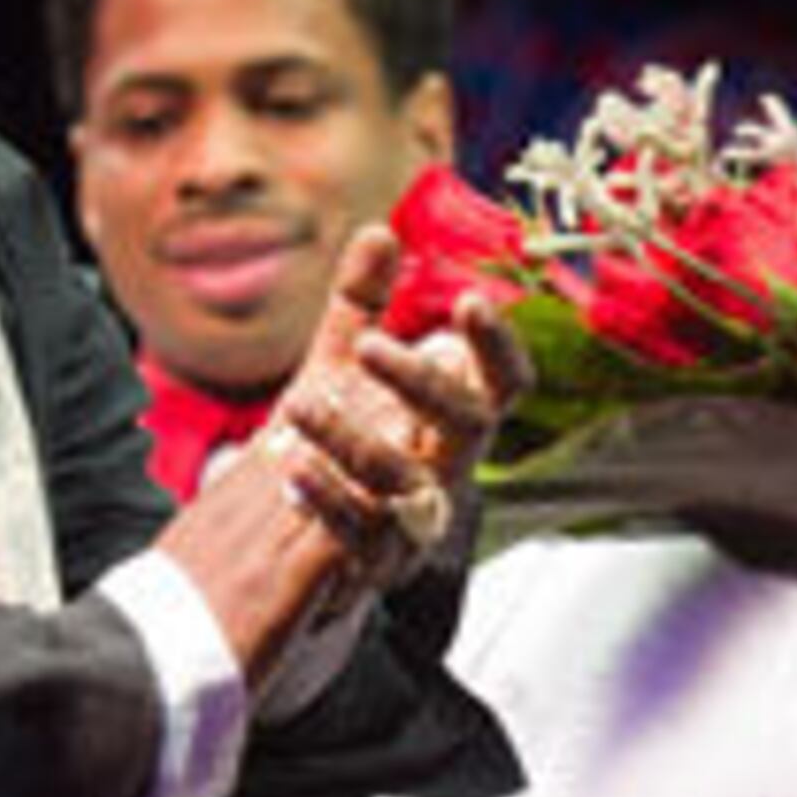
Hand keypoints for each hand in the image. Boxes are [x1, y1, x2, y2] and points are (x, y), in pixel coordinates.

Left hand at [261, 230, 529, 592]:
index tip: (471, 301)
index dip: (497, 347)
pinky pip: (361, 535)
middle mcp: (447, 469)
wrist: (299, 549)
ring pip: (409, 483)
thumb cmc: (339, 448)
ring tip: (299, 405)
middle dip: (423, 384)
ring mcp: (415, 521)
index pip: (503, 382)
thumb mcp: (341, 372)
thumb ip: (360, 305)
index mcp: (452, 419)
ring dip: (355, 440)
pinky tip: (293, 470)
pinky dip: (329, 500)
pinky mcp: (372, 565)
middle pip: (468, 427)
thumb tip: (377, 231)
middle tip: (369, 346)